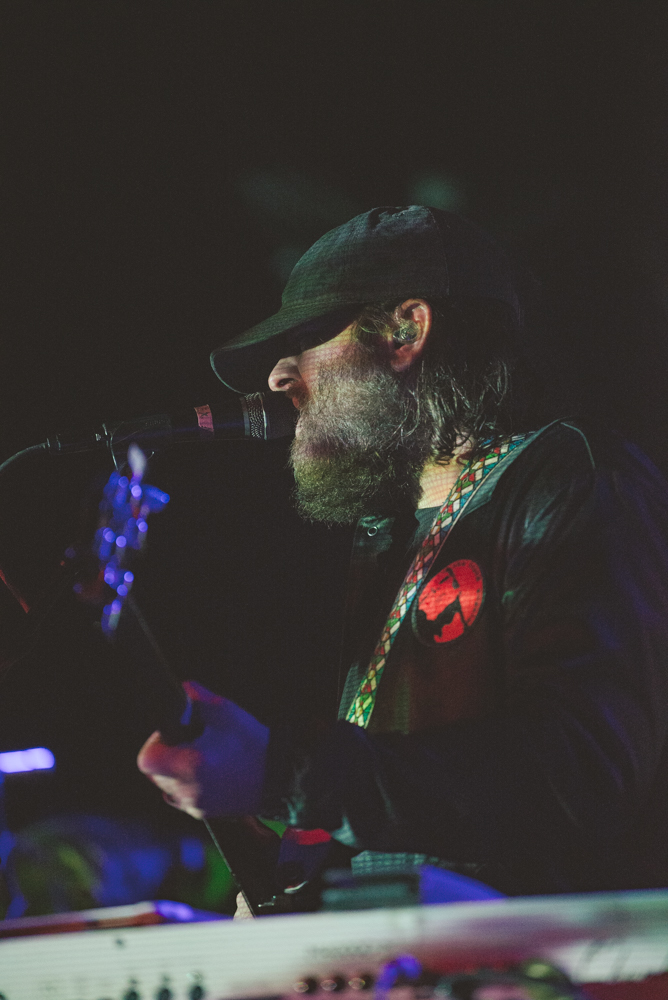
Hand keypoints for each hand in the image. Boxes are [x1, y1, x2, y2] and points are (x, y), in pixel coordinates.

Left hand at [136, 680, 269, 818]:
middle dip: (166, 753)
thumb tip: (181, 689)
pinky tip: (209, 770)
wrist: (281, 778)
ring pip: (167, 785)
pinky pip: (182, 797)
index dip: (156, 741)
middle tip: (190, 740)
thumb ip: (197, 697)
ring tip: (202, 755)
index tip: (175, 732)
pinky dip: (188, 783)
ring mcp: (195, 806)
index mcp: (189, 767)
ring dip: (175, 769)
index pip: (147, 759)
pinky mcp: (204, 813)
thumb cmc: (254, 745)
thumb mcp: (225, 712)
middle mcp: (187, 791)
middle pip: (154, 773)